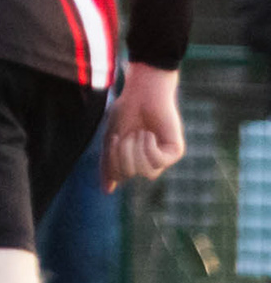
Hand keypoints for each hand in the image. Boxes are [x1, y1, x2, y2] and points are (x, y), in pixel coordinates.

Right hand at [101, 61, 183, 189]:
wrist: (143, 91)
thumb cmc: (127, 109)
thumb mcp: (112, 137)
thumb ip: (108, 163)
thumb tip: (107, 191)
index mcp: (133, 159)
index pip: (120, 174)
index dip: (113, 158)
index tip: (114, 137)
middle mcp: (148, 161)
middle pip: (130, 173)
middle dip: (123, 152)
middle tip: (126, 134)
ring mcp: (163, 157)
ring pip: (146, 171)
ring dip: (136, 149)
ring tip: (139, 133)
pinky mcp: (175, 151)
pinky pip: (158, 161)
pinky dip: (149, 146)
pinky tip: (149, 133)